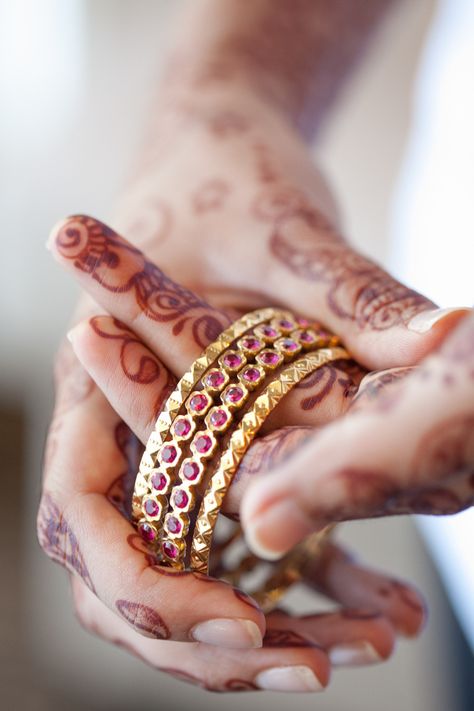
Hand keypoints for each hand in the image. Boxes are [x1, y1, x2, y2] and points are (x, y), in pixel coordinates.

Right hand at [39, 215, 428, 691]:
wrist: (222, 148)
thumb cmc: (225, 174)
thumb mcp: (281, 229)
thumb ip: (346, 293)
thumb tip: (444, 342)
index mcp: (100, 380)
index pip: (83, 512)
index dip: (143, 583)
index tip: (236, 620)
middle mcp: (129, 425)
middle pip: (129, 569)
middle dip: (205, 636)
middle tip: (310, 667)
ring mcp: (177, 440)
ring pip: (195, 567)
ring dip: (271, 621)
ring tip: (369, 645)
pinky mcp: (231, 441)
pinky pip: (256, 529)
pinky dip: (315, 578)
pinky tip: (390, 609)